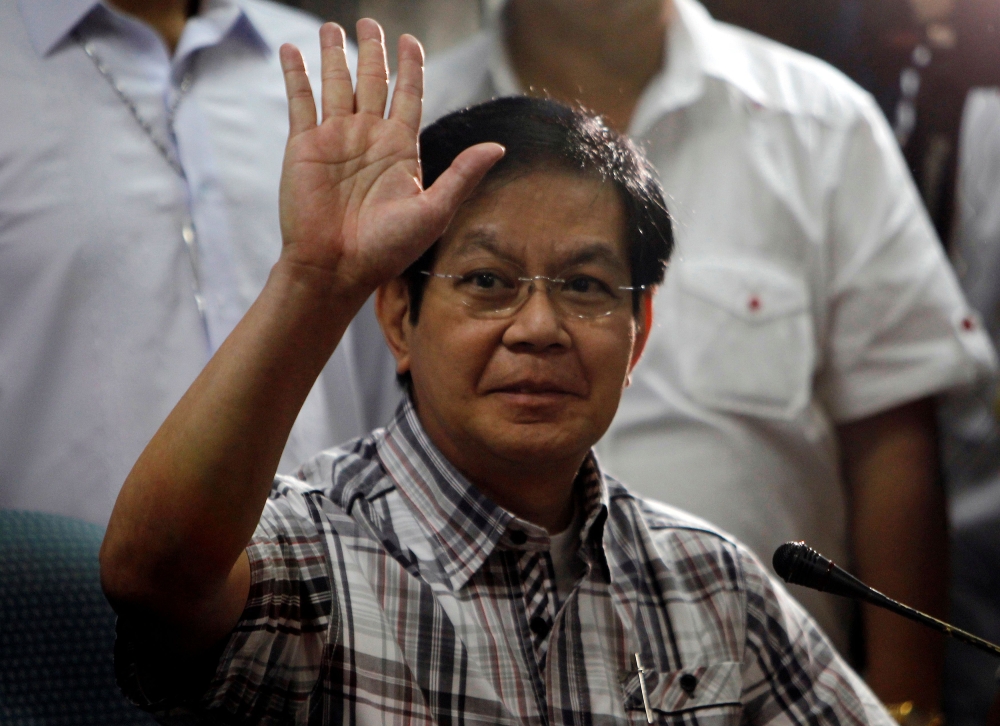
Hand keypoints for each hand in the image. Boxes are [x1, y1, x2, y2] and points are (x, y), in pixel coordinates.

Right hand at [277, 20, 503, 298]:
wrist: (336, 269)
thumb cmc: (386, 250)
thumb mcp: (433, 211)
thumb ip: (462, 176)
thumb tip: (497, 148)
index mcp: (400, 149)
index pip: (408, 95)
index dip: (410, 67)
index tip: (410, 41)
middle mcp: (368, 139)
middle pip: (372, 81)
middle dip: (372, 51)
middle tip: (370, 22)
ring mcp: (335, 139)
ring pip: (336, 83)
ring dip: (335, 54)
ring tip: (333, 26)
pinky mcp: (304, 146)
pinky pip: (300, 101)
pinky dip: (297, 74)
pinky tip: (293, 49)